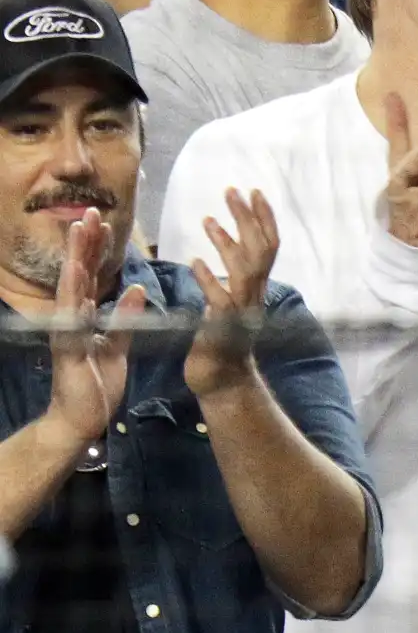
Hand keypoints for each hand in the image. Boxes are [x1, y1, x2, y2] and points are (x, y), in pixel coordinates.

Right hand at [47, 208, 145, 445]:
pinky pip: (72, 320)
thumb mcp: (118, 347)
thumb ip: (125, 319)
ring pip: (71, 289)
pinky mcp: (69, 349)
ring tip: (80, 231)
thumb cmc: (96, 385)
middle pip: (79, 274)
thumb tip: (135, 288)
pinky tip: (77, 276)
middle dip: (84, 243)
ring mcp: (67, 332)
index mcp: (85, 317)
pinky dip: (74, 297)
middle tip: (91, 211)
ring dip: (75, 259)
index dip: (95, 250)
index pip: (91, 275)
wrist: (81, 421)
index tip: (102, 222)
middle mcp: (73, 319)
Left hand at [185, 188, 277, 398]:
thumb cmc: (220, 342)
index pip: (268, 246)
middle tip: (232, 190)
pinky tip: (195, 262)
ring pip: (244, 270)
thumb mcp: (227, 303)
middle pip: (260, 251)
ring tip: (206, 219)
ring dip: (228, 242)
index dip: (264, 218)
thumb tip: (224, 250)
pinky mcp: (223, 329)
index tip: (253, 191)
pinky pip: (220, 300)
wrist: (222, 383)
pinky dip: (209, 279)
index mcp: (255, 289)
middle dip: (248, 218)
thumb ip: (230, 278)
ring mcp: (241, 313)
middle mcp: (254, 297)